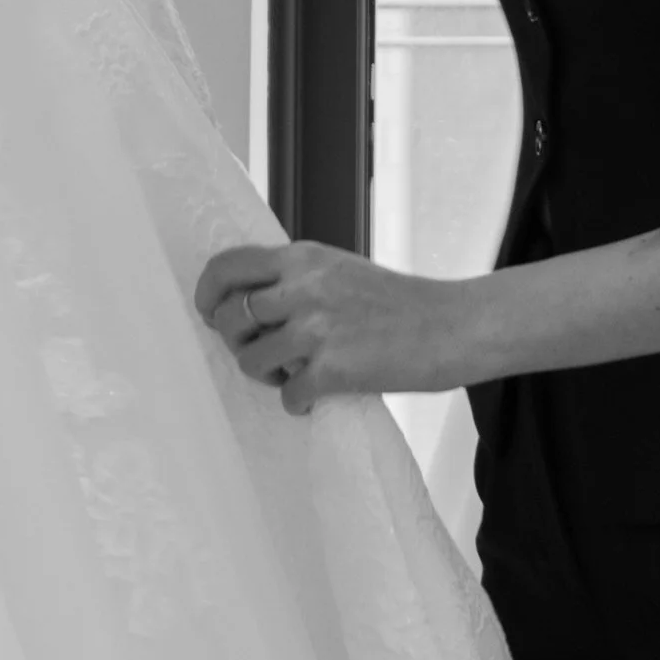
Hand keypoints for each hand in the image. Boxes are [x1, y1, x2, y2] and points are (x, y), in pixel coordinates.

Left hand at [193, 240, 469, 415]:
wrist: (452, 326)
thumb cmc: (399, 302)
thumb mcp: (340, 268)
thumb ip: (297, 277)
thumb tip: (250, 300)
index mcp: (303, 257)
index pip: (228, 266)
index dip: (207, 293)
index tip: (210, 312)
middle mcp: (303, 286)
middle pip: (229, 318)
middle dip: (236, 342)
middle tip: (261, 353)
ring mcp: (317, 328)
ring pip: (250, 360)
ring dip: (266, 375)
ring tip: (291, 375)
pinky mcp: (333, 368)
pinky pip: (287, 394)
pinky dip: (296, 403)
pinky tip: (314, 397)